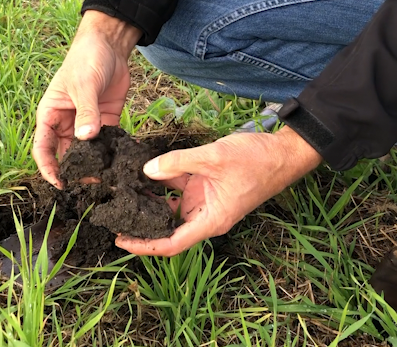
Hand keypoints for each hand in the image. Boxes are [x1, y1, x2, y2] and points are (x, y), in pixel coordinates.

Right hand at [33, 11, 141, 188]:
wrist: (109, 45)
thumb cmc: (85, 59)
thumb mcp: (83, 85)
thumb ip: (85, 112)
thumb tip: (85, 138)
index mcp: (50, 115)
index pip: (42, 148)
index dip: (48, 168)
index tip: (60, 183)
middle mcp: (65, 123)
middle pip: (66, 155)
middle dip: (75, 171)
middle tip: (91, 184)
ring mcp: (86, 124)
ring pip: (87, 153)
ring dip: (95, 165)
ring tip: (108, 179)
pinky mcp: (106, 122)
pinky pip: (107, 143)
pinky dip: (113, 153)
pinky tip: (123, 163)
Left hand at [115, 127, 322, 255]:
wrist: (284, 151)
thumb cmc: (257, 161)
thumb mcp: (214, 158)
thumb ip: (178, 162)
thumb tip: (147, 169)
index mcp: (210, 220)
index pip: (171, 243)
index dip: (144, 246)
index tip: (121, 241)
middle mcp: (205, 214)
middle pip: (167, 226)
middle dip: (141, 221)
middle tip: (112, 212)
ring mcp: (205, 200)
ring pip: (170, 204)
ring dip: (149, 198)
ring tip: (119, 190)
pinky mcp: (206, 185)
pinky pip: (179, 185)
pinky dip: (162, 178)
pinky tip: (142, 169)